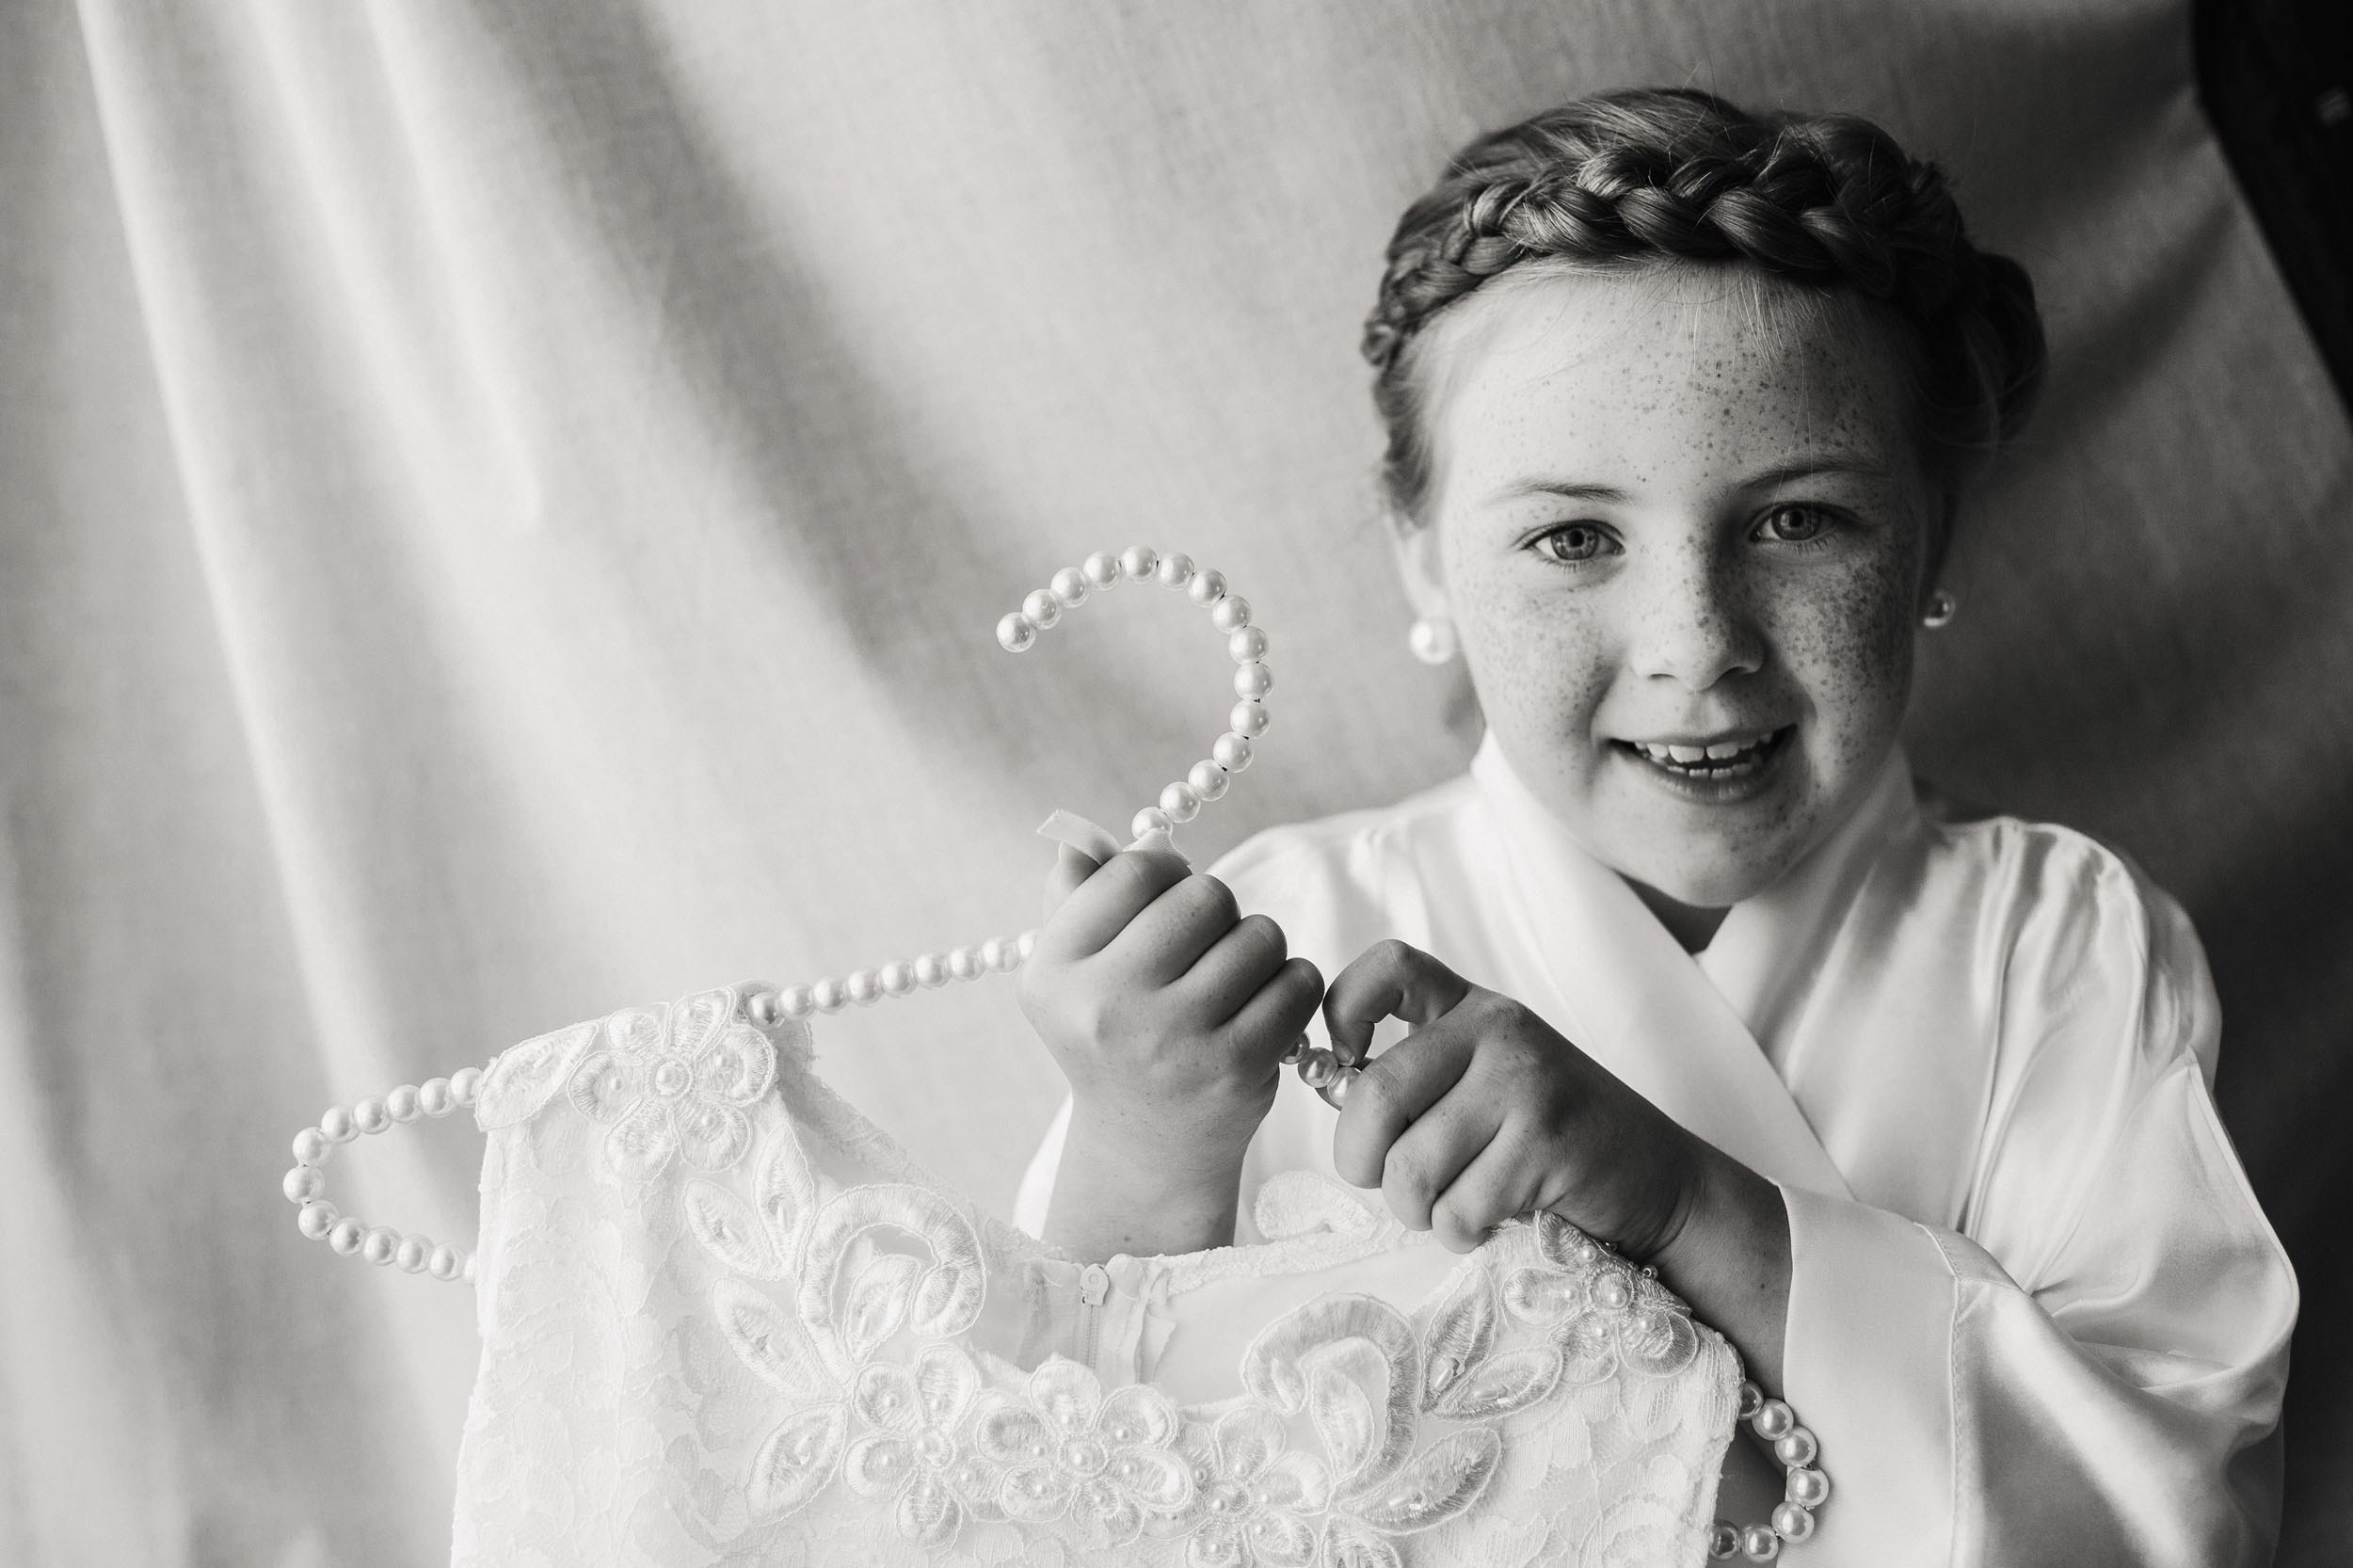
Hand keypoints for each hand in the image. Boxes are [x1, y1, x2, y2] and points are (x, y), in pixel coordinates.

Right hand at [1019, 844, 1321, 1255]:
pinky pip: (1296, 982)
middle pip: (1204, 896)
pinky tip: (1263, 1009)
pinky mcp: (1236, 1068)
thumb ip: (1072, 900)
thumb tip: (1079, 842)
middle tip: (1205, 946)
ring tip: (1233, 981)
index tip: (1171, 895)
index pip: (1134, 872)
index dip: (1166, 871)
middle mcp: (1106, 1007)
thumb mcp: (1070, 976)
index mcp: (1054, 973)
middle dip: (1217, 911)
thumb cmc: (1113, 1037)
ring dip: (1258, 948)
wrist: (1145, 1148)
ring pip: (1259, 935)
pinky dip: (1291, 986)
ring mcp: (1173, 1040)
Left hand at [1322, 939, 1704, 1256]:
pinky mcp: (1546, 1144)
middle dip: (1360, 1160)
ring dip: (1414, 1209)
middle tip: (1386, 1180)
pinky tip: (1486, 1223)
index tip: (1346, 1063)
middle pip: (1374, 1096)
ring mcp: (1524, 1084)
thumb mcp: (1487, 1080)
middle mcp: (1497, 1031)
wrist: (1656, 1178)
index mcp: (1472, 1008)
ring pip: (1410, 1166)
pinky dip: (1457, 1234)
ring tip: (1449, 1206)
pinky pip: (1456, 1209)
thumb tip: (1333, 1095)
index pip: (1389, 967)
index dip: (1343, 1010)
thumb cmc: (1549, 1138)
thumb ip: (1418, 1078)